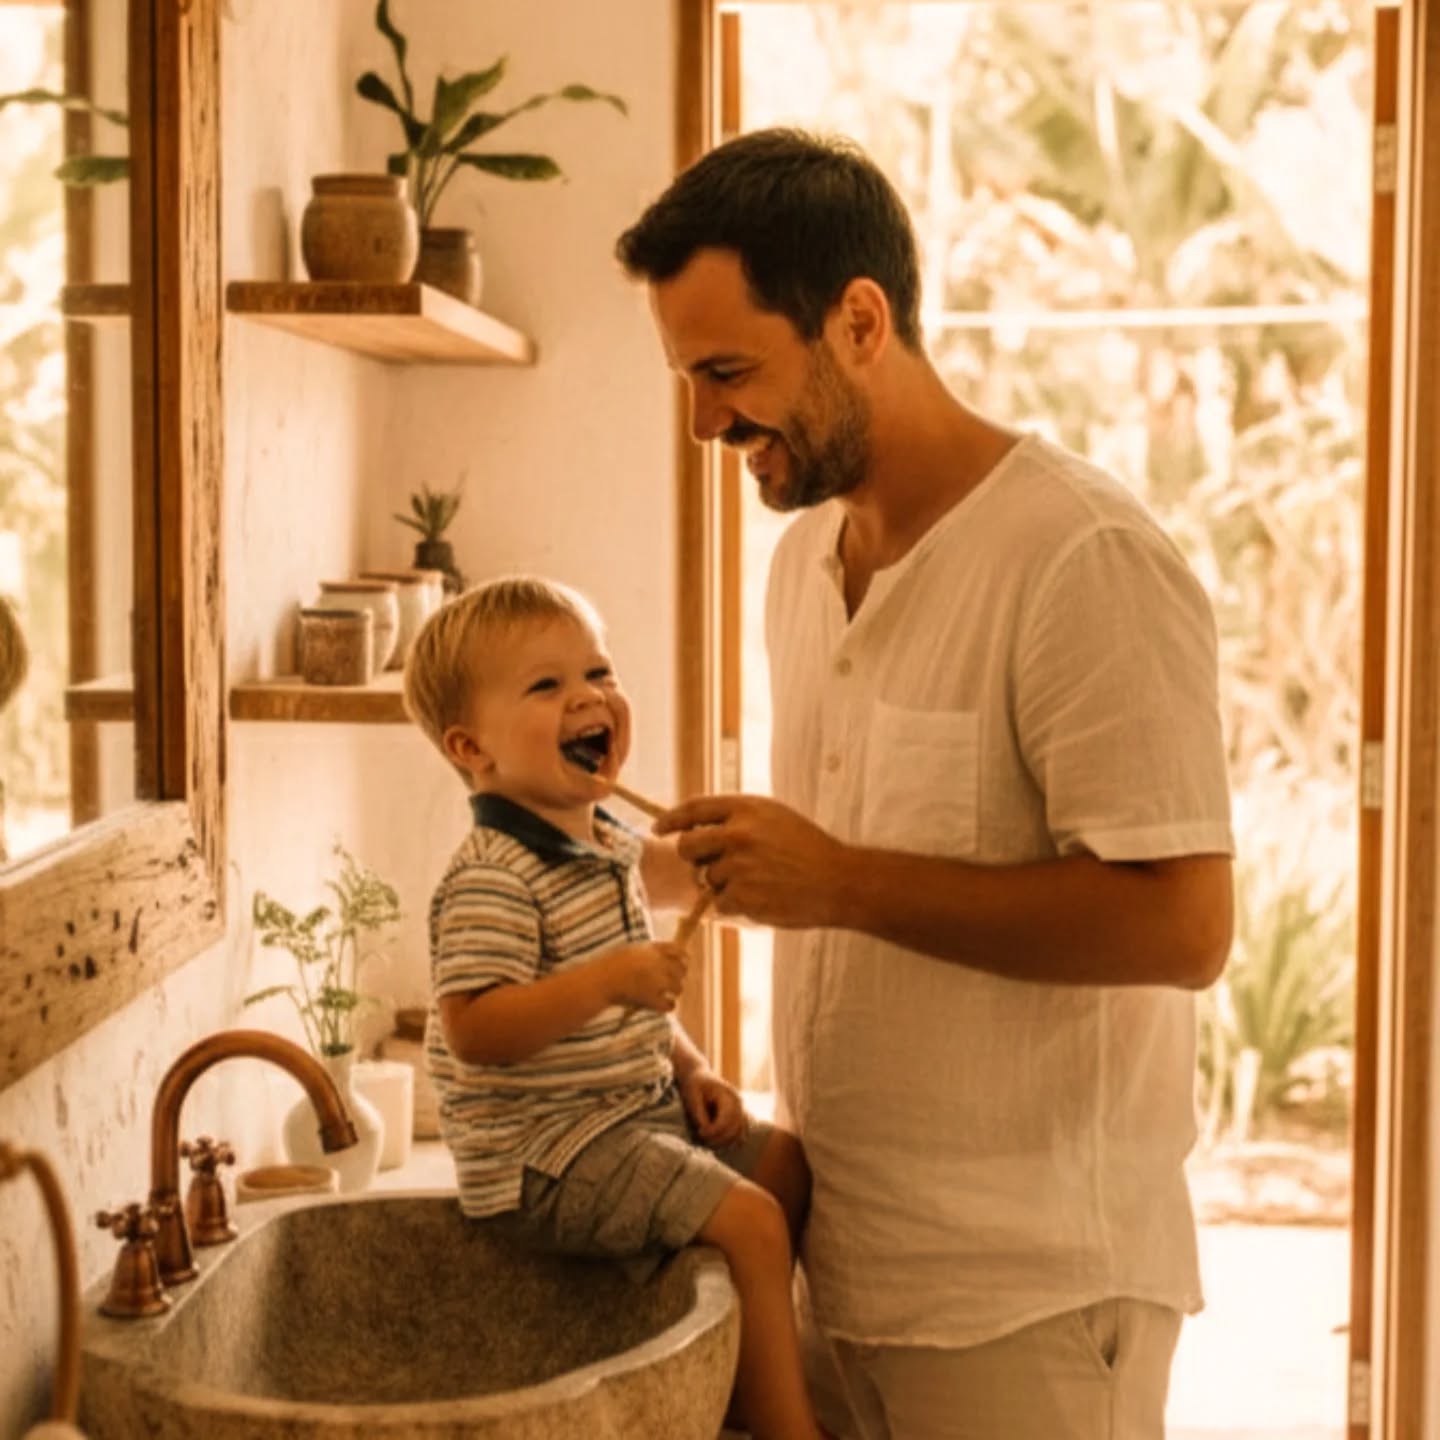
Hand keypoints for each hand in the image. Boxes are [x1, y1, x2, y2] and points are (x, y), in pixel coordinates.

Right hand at [599, 941, 686, 1012]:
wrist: (597, 982)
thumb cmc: (609, 966)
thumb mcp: (630, 951)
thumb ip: (649, 951)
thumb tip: (668, 955)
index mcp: (651, 950)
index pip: (679, 951)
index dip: (684, 958)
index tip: (684, 963)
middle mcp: (656, 963)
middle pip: (682, 970)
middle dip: (678, 976)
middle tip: (673, 983)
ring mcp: (655, 982)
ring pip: (679, 988)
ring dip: (674, 992)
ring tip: (666, 994)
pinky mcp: (651, 999)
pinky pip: (670, 1005)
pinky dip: (668, 1006)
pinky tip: (662, 1005)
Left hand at [654, 793, 850, 929]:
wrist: (838, 881)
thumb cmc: (808, 849)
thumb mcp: (774, 817)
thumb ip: (738, 819)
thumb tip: (699, 827)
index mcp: (746, 809)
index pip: (694, 809)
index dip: (671, 820)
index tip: (659, 829)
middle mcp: (738, 834)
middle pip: (688, 846)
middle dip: (693, 858)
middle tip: (710, 864)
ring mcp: (739, 866)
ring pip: (707, 879)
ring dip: (725, 884)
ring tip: (760, 882)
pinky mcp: (742, 895)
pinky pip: (720, 904)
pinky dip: (735, 906)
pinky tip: (763, 898)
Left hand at [680, 1068, 747, 1146]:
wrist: (698, 1076)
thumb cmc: (694, 1085)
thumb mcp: (692, 1096)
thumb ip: (699, 1113)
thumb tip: (706, 1130)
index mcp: (728, 1095)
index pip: (726, 1119)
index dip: (714, 1131)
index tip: (700, 1133)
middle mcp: (738, 1103)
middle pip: (734, 1129)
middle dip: (718, 1139)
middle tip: (702, 1140)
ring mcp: (740, 1110)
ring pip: (738, 1134)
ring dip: (723, 1142)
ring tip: (707, 1141)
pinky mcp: (738, 1117)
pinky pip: (738, 1135)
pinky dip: (728, 1141)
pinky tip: (714, 1141)